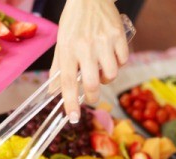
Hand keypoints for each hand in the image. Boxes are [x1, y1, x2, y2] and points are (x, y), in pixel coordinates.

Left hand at [50, 0, 128, 122]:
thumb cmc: (73, 23)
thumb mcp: (61, 44)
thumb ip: (57, 69)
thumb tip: (52, 92)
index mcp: (68, 50)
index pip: (68, 82)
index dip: (70, 102)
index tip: (73, 118)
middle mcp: (85, 47)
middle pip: (92, 83)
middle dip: (92, 97)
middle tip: (90, 97)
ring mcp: (104, 41)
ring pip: (111, 74)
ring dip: (106, 78)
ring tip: (100, 70)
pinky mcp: (119, 35)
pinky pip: (123, 60)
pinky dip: (118, 64)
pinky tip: (110, 56)